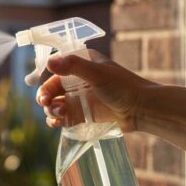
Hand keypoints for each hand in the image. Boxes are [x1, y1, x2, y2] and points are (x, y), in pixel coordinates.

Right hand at [36, 50, 156, 131]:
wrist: (143, 110)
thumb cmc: (124, 87)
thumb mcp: (98, 74)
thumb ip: (73, 66)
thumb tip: (49, 62)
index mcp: (81, 64)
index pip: (55, 69)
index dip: (45, 79)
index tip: (43, 90)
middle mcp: (78, 80)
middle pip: (52, 88)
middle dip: (45, 96)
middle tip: (45, 103)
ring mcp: (79, 98)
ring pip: (55, 104)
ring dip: (51, 109)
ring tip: (58, 114)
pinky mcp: (82, 114)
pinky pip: (63, 117)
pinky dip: (56, 120)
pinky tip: (56, 123)